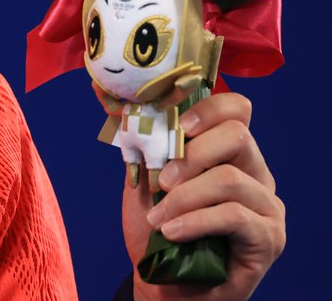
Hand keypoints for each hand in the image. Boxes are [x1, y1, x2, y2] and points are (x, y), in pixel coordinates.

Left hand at [121, 93, 284, 299]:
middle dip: (190, 154)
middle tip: (161, 181)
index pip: (237, 110)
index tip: (176, 125)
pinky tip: (172, 232)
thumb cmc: (158, 229)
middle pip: (237, 136)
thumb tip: (114, 100)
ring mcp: (267, 205)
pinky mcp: (268, 237)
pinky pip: (234, 216)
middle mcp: (256, 173)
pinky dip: (195, 221)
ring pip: (231, 178)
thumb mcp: (144, 179)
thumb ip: (142, 143)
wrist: (164, 283)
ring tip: (158, 217)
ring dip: (184, 196)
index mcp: (230, 152)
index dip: (207, 108)